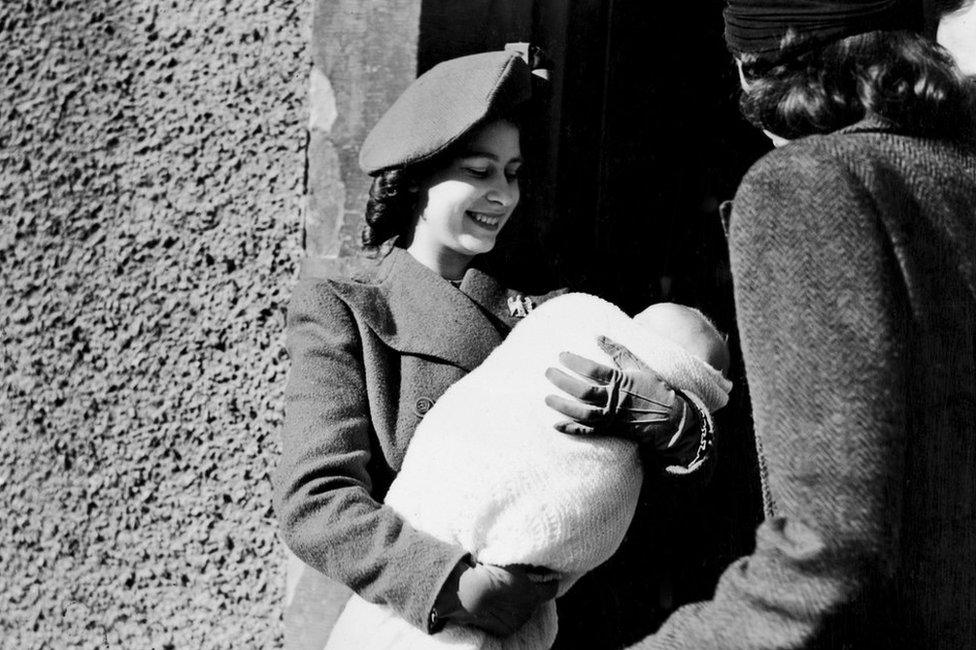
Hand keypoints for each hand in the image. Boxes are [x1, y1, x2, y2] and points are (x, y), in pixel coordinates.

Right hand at [435, 560, 557, 635]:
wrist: (468, 593)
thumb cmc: (491, 573)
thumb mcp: (512, 562)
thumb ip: (526, 563)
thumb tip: (535, 560)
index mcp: (534, 595)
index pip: (552, 589)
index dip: (551, 580)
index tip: (550, 575)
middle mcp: (528, 612)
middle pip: (536, 600)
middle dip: (532, 591)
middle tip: (522, 581)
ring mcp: (516, 623)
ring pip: (523, 611)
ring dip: (519, 603)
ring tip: (507, 592)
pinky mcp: (504, 630)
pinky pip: (510, 619)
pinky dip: (507, 612)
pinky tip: (498, 603)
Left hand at [545, 335, 690, 450]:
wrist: (671, 418)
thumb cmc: (655, 388)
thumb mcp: (639, 366)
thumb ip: (618, 351)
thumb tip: (598, 336)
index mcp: (620, 380)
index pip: (592, 369)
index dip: (574, 362)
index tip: (561, 355)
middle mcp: (614, 399)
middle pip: (582, 391)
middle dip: (562, 381)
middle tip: (548, 372)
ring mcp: (612, 416)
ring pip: (582, 412)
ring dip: (563, 406)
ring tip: (547, 398)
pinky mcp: (611, 429)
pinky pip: (589, 431)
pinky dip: (572, 429)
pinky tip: (556, 424)